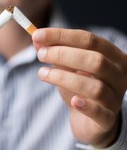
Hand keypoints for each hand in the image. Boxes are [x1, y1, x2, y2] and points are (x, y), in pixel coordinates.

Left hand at [32, 28, 126, 147]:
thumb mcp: (67, 66)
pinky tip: (73, 101)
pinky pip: (100, 112)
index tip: (37, 35)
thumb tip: (37, 38)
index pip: (89, 40)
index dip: (62, 36)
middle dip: (63, 55)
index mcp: (113, 57)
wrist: (88, 120)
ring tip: (42, 73)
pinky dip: (86, 105)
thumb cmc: (79, 86)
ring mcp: (116, 98)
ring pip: (95, 86)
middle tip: (40, 55)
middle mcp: (120, 76)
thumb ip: (55, 50)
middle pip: (96, 60)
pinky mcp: (107, 120)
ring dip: (64, 77)